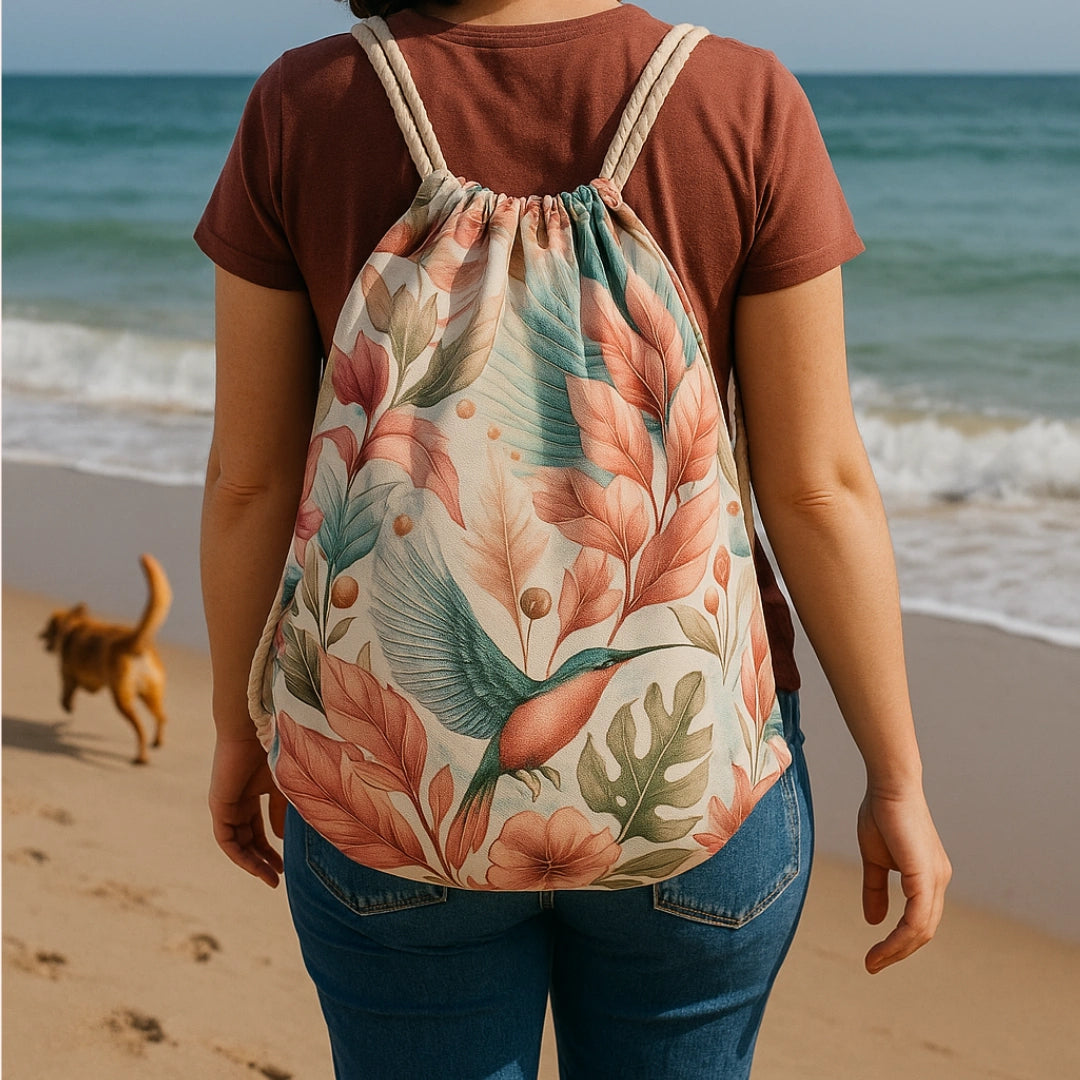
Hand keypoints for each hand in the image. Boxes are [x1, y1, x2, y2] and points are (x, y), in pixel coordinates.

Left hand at [209, 733, 286, 887]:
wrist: (254, 725)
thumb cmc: (274, 746)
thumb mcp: (284, 784)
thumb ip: (281, 810)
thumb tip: (280, 838)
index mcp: (252, 791)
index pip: (259, 826)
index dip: (272, 846)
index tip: (288, 863)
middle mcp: (237, 799)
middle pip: (248, 837)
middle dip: (263, 859)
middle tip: (279, 877)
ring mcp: (226, 804)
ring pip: (237, 842)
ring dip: (253, 863)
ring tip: (271, 878)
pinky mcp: (218, 806)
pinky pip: (226, 840)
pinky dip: (240, 855)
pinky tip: (256, 866)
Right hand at [857, 785, 951, 973]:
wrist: (888, 787)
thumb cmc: (882, 815)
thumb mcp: (875, 859)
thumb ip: (875, 889)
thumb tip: (874, 921)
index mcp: (928, 877)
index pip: (919, 920)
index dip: (898, 941)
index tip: (874, 956)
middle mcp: (938, 881)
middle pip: (923, 931)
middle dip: (898, 953)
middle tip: (873, 965)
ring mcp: (935, 879)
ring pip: (922, 930)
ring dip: (898, 950)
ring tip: (874, 961)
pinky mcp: (925, 876)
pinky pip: (917, 918)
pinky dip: (900, 937)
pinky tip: (882, 943)